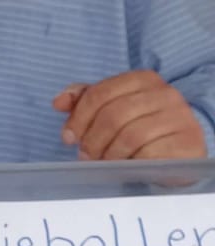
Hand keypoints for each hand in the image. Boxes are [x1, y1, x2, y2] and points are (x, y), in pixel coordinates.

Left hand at [53, 71, 206, 160]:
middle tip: (85, 155)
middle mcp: (165, 93)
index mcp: (143, 79)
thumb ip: (87, 101)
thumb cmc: (142, 129)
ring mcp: (179, 117)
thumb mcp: (114, 109)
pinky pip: (149, 154)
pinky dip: (130, 163)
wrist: (180, 152)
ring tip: (105, 161)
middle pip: (113, 115)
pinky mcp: (187, 141)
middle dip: (92, 139)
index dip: (79, 118)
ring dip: (109, 154)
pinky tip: (127, 166)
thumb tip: (59, 101)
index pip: (100, 93)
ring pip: (130, 136)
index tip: (69, 137)